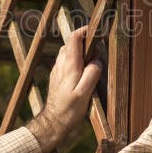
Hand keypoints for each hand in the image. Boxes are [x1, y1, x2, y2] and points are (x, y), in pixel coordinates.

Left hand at [28, 26, 102, 152]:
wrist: (53, 122)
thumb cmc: (69, 109)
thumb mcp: (85, 93)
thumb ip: (92, 74)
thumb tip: (98, 60)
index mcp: (69, 64)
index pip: (74, 38)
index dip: (85, 30)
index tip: (96, 29)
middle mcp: (61, 64)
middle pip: (71, 43)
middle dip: (84, 40)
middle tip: (98, 45)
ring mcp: (57, 70)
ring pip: (68, 52)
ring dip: (79, 50)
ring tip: (92, 58)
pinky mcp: (57, 77)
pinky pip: (66, 62)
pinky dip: (75, 59)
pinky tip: (83, 70)